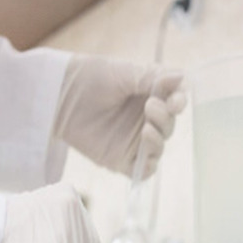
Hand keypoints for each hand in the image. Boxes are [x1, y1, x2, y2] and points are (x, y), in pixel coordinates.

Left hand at [53, 54, 186, 178]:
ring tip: (146, 129)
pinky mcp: (121, 160)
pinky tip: (144, 152)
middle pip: (169, 126)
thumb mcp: (125, 72)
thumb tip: (182, 77)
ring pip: (160, 148)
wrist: (60, 95)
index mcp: (149, 95)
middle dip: (165, 118)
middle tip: (151, 107)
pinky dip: (149, 165)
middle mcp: (145, 119)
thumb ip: (153, 78)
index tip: (176, 102)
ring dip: (159, 140)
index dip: (180, 103)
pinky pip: (143, 171)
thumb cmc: (91, 77)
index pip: (174, 102)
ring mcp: (134, 141)